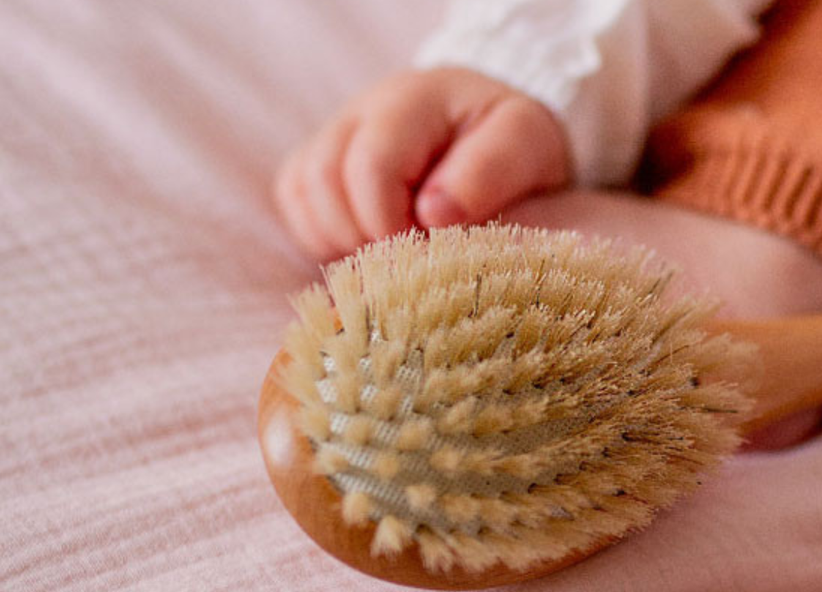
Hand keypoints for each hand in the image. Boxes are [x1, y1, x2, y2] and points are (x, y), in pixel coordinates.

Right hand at [274, 67, 570, 259]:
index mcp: (414, 100)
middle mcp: (362, 110)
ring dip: (340, 238)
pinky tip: (369, 244)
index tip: (426, 251)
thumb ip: (490, 171)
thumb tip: (434, 214)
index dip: (390, 223)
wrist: (498, 127)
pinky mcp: (319, 159)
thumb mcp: (527, 143)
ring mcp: (335, 133)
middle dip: (364, 234)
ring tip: (392, 253)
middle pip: (323, 178)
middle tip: (408, 260)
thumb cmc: (514, 140)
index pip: (372, 165)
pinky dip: (323, 234)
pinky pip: (294, 201)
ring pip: (300, 191)